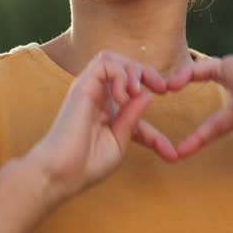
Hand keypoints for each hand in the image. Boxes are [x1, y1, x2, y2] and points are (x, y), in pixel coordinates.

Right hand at [26, 50, 175, 201]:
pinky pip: (104, 62)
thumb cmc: (87, 165)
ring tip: (136, 91)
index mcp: (106, 112)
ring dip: (132, 69)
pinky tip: (123, 96)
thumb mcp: (120, 142)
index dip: (154, 111)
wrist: (63, 174)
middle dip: (147, 73)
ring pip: (112, 58)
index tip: (169, 149)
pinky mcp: (81, 86)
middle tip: (163, 88)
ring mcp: (88, 89)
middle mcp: (97, 96)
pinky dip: (120, 74)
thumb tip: (148, 96)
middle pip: (123, 68)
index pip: (135, 97)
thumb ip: (133, 119)